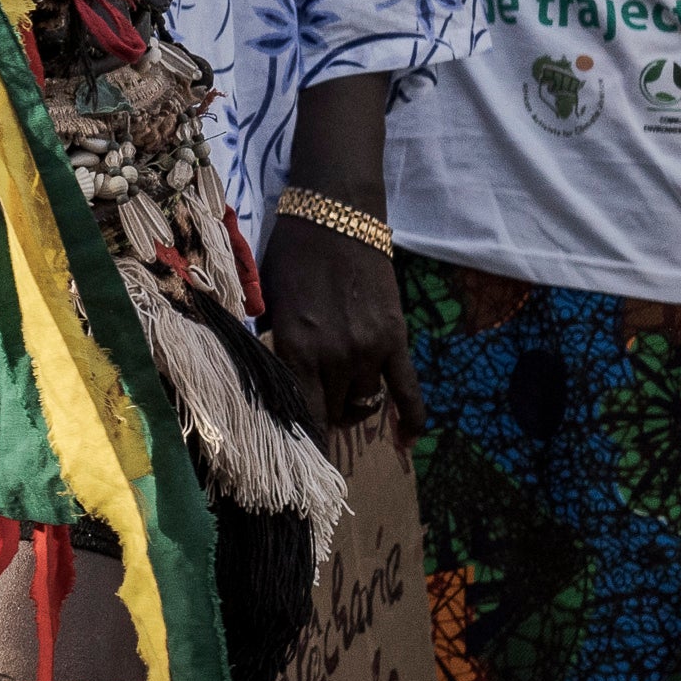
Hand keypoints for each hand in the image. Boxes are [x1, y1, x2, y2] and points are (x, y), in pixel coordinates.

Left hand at [259, 211, 420, 438]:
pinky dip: (410, 420)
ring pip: (364, 403)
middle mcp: (335, 355)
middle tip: (317, 415)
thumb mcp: (269, 299)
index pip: (300, 413)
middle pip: (332, 411)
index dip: (299, 442)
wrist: (336, 215)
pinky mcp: (396, 340)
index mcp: (296, 347)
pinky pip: (408, 391)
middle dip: (324, 418)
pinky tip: (405, 442)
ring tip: (343, 401)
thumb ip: (275, 341)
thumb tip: (270, 377)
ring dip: (353, 408)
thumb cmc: (292, 254)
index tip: (295, 465)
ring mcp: (370, 350)